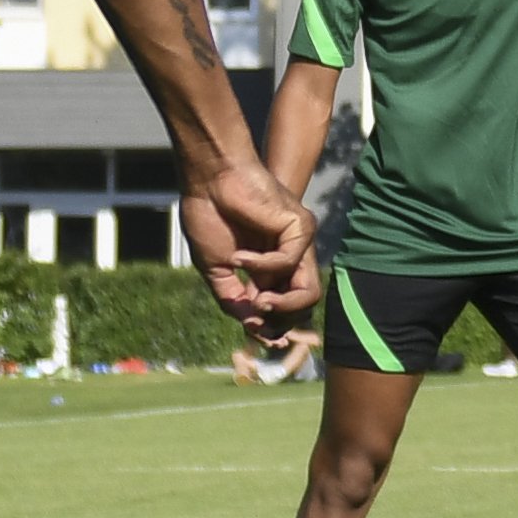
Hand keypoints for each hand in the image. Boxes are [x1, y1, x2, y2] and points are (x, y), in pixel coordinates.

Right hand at [179, 155, 318, 332]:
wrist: (210, 180)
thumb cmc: (209, 215)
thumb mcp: (217, 267)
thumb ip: (233, 298)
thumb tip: (250, 328)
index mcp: (269, 268)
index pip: (285, 308)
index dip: (273, 328)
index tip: (257, 338)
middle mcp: (289, 258)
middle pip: (304, 306)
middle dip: (280, 321)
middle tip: (255, 318)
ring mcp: (298, 243)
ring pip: (308, 293)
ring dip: (281, 305)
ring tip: (256, 301)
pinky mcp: (300, 228)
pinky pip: (287, 263)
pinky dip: (261, 265)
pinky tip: (239, 256)